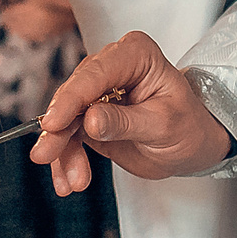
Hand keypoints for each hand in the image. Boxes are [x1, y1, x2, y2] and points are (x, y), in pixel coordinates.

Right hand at [29, 31, 232, 194]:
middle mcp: (111, 66)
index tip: (53, 124)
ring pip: (65, 118)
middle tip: (46, 155)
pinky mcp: (87, 115)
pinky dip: (65, 159)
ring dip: (62, 151)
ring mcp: (96, 91)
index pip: (95, 73)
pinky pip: (67, 135)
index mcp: (135, 55)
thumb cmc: (188, 127)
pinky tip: (67, 180)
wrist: (191, 146)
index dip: (71, 99)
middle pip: (73, 95)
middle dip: (59, 130)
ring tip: (72, 182)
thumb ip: (125, 122)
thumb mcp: (163, 126)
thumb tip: (90, 120)